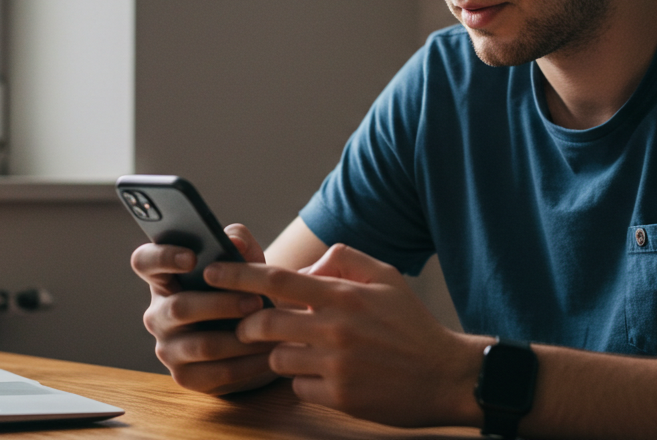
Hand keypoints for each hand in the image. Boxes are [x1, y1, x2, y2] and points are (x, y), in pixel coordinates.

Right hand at [130, 224, 278, 393]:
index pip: (144, 261)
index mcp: (164, 277)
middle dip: (220, 304)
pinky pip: (217, 372)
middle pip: (178, 308)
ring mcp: (168, 348)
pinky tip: (269, 353)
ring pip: (201, 345)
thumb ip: (240, 242)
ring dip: (238, 337)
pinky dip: (247, 363)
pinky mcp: (186, 377)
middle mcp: (158, 313)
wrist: (257, 334)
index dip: (162, 257)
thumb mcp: (245, 261)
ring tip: (266, 328)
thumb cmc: (244, 289)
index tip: (191, 257)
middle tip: (255, 301)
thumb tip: (234, 241)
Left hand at [204, 242, 485, 427]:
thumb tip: (307, 268)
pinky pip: (298, 386)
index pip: (277, 280)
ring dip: (279, 354)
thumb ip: (344, 260)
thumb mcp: (387, 277)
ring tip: (300, 350)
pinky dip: (302, 379)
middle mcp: (335, 328)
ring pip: (277, 358)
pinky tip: (324, 374)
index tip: (211, 272)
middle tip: (251, 325)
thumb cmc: (412, 324)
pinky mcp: (339, 396)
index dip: (238, 275)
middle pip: (265, 323)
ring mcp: (336, 365)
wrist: (445, 375)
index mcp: (343, 295)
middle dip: (248, 325)